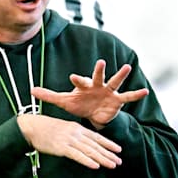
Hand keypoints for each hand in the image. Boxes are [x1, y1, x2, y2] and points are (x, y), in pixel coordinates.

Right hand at [16, 114, 121, 168]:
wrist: (32, 126)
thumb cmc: (46, 128)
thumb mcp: (64, 128)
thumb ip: (74, 135)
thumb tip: (83, 144)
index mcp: (77, 128)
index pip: (97, 137)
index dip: (109, 144)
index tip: (118, 150)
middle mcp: (76, 133)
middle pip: (96, 145)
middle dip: (109, 154)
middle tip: (119, 161)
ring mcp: (69, 140)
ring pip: (90, 151)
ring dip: (102, 159)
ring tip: (112, 165)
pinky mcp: (62, 148)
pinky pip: (77, 155)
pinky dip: (87, 161)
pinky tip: (95, 166)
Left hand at [31, 59, 148, 128]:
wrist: (94, 115)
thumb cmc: (79, 105)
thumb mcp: (64, 102)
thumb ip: (49, 95)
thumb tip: (31, 90)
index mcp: (84, 86)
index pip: (79, 81)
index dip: (76, 80)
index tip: (72, 78)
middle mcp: (97, 85)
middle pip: (97, 76)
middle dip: (99, 70)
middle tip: (101, 62)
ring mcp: (108, 91)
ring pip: (115, 81)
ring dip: (121, 75)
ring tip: (128, 67)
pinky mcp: (117, 100)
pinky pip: (128, 96)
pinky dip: (136, 94)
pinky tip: (145, 92)